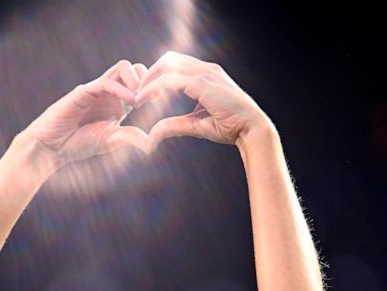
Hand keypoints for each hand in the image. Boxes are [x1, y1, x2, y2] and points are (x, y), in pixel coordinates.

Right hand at [24, 60, 149, 168]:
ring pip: (122, 68)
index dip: (151, 87)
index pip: (139, 83)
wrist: (52, 147)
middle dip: (146, 78)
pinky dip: (120, 89)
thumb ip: (129, 138)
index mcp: (117, 103)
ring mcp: (97, 89)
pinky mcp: (84, 91)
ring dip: (135, 80)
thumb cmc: (78, 144)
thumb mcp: (110, 142)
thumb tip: (150, 144)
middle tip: (149, 97)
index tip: (157, 99)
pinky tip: (129, 102)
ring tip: (138, 100)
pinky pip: (106, 82)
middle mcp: (109, 93)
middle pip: (133, 69)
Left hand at [132, 51, 272, 152]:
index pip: (176, 65)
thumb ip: (174, 126)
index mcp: (206, 75)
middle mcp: (205, 69)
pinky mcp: (202, 84)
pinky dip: (155, 87)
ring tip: (137, 96)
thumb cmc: (229, 127)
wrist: (250, 129)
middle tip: (137, 92)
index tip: (145, 93)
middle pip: (169, 58)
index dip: (157, 75)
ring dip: (149, 78)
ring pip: (168, 64)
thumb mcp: (196, 125)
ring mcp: (205, 73)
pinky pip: (172, 80)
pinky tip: (145, 98)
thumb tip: (152, 136)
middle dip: (150, 73)